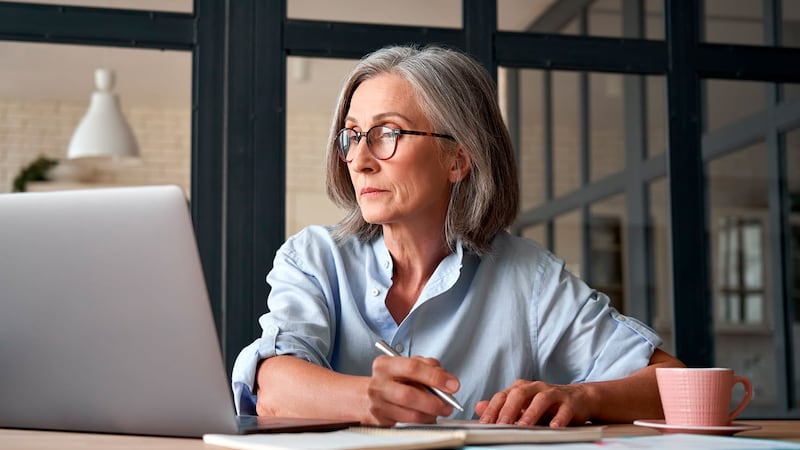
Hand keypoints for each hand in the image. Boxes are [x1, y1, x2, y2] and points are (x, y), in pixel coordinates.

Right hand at [366, 355, 459, 425]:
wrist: (363, 396)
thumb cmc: (391, 379)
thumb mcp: (406, 364)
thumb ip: (427, 366)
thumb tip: (447, 380)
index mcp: (385, 365)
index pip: (413, 368)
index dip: (435, 377)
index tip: (453, 385)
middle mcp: (379, 384)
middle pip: (409, 395)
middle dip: (434, 402)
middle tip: (448, 405)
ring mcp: (378, 404)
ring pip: (410, 414)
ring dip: (430, 414)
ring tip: (440, 411)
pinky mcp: (380, 421)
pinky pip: (407, 424)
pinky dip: (422, 421)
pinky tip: (427, 416)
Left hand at [475, 379, 591, 427]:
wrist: (580, 399)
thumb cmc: (548, 404)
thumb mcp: (523, 405)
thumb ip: (502, 407)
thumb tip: (478, 407)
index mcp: (521, 388)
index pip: (503, 396)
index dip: (493, 409)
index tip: (485, 424)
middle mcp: (536, 387)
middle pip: (519, 394)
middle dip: (508, 410)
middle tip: (501, 425)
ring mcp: (554, 393)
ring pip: (541, 399)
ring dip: (531, 413)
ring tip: (523, 426)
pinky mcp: (571, 402)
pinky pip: (564, 409)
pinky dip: (559, 418)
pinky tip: (554, 427)